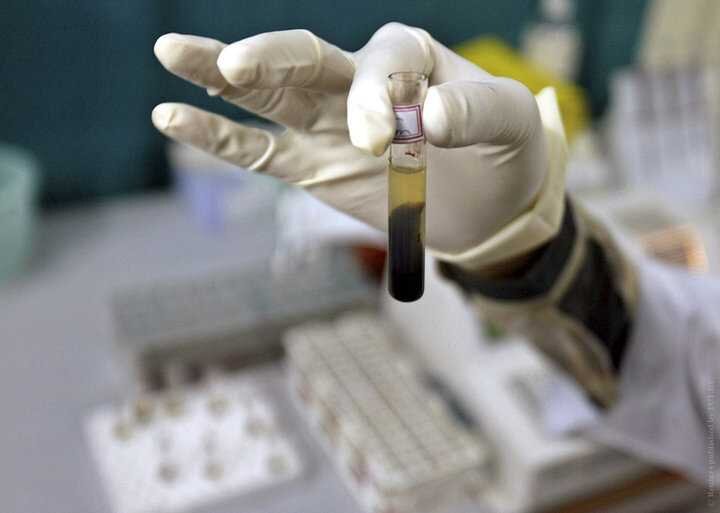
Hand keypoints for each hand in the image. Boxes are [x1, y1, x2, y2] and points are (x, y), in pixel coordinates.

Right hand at [152, 23, 563, 264]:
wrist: (492, 207)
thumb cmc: (505, 153)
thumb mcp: (512, 124)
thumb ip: (478, 110)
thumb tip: (431, 114)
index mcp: (408, 59)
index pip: (379, 61)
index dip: (374, 96)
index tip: (388, 143)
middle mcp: (357, 83)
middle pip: (302, 58)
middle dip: (269, 58)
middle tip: (240, 64)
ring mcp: (328, 126)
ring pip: (265, 95)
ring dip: (219, 75)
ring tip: (171, 51)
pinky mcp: (311, 167)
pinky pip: (258, 151)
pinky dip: (218, 138)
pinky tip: (173, 118)